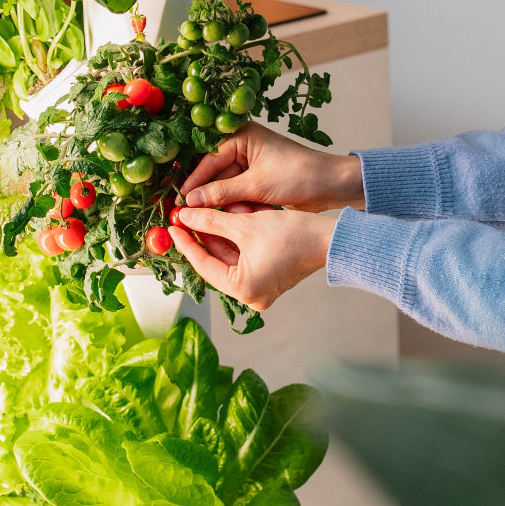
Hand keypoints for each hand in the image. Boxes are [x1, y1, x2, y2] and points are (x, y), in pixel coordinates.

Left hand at [170, 203, 335, 309]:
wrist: (331, 239)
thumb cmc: (292, 235)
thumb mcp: (245, 224)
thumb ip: (210, 221)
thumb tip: (184, 217)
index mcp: (242, 290)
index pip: (203, 264)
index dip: (187, 242)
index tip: (173, 226)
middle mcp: (251, 296)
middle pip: (218, 261)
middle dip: (205, 235)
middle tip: (188, 215)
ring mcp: (262, 289)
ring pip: (233, 257)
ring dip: (223, 233)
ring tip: (210, 209)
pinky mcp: (272, 278)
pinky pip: (247, 258)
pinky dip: (239, 238)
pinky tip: (231, 216)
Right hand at [179, 121, 363, 214]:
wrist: (331, 185)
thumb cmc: (298, 175)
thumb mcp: (257, 185)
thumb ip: (222, 192)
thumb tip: (190, 202)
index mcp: (242, 136)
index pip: (208, 159)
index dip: (194, 182)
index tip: (179, 202)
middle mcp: (243, 146)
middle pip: (213, 173)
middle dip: (207, 194)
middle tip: (188, 214)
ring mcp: (250, 164)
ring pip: (225, 186)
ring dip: (223, 203)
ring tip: (216, 217)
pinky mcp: (257, 180)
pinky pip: (237, 193)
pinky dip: (236, 205)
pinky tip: (232, 217)